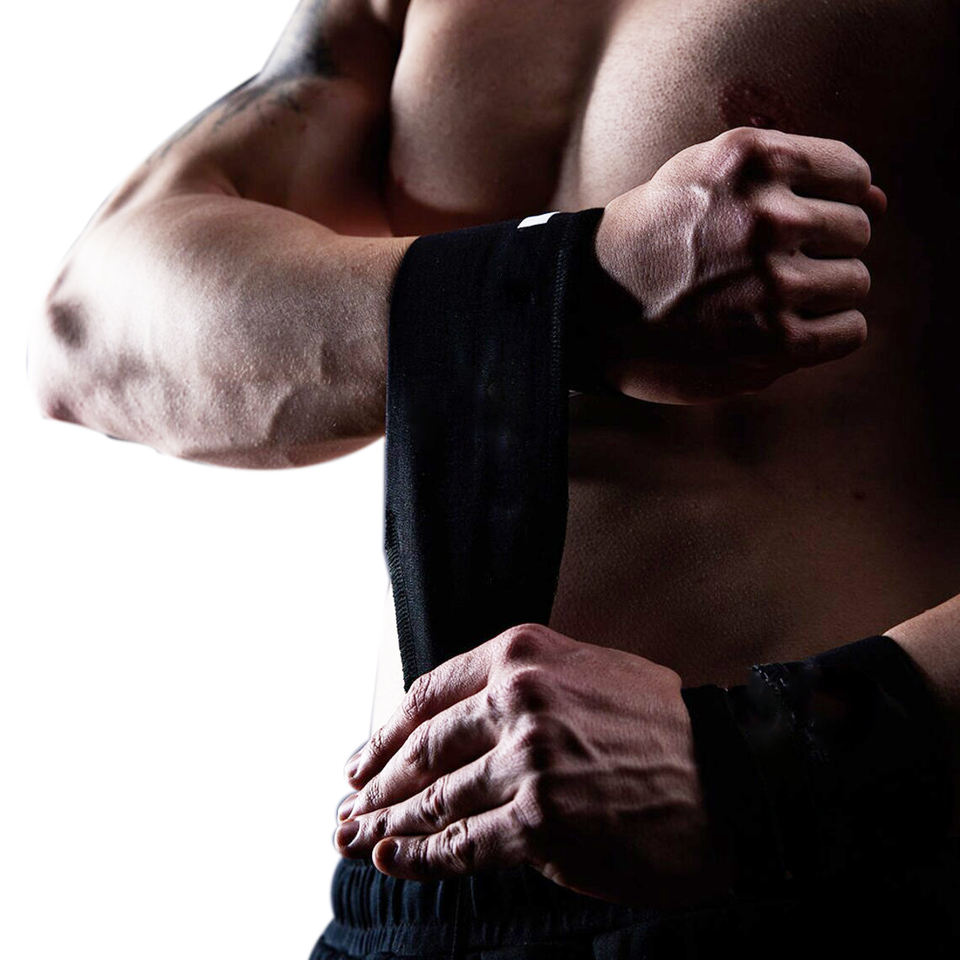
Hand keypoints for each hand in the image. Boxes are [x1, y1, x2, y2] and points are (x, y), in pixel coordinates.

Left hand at [333, 623, 728, 907]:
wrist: (729, 778)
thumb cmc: (659, 727)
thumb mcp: (586, 671)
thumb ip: (519, 685)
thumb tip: (455, 723)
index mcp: (523, 656)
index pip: (428, 694)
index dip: (386, 732)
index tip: (363, 759)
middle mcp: (517, 700)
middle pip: (421, 747)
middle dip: (376, 783)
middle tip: (349, 804)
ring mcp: (527, 762)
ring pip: (433, 798)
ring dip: (386, 823)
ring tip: (354, 836)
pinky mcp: (540, 822)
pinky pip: (461, 843)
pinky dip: (419, 856)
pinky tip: (392, 859)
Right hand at [589, 126, 885, 402]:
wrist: (589, 309)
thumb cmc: (652, 240)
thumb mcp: (703, 177)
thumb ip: (791, 177)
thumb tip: (881, 201)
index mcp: (751, 158)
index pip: (852, 173)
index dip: (830, 201)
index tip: (798, 224)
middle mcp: (767, 215)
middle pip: (857, 230)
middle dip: (823, 249)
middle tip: (769, 267)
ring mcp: (773, 281)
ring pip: (855, 281)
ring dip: (822, 292)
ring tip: (769, 301)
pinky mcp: (775, 341)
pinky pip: (849, 330)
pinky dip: (828, 331)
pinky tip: (784, 330)